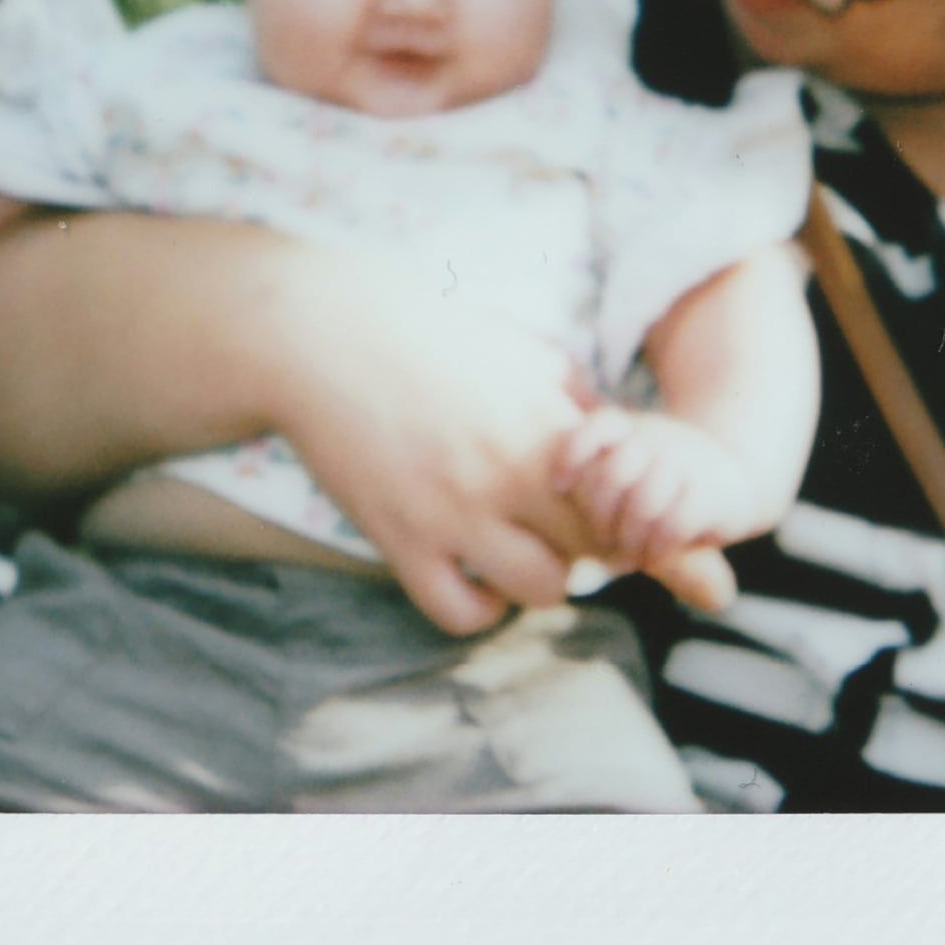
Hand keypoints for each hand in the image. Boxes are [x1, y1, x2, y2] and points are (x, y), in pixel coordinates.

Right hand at [274, 269, 605, 637]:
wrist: (327, 339)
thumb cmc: (424, 332)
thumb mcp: (514, 343)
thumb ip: (569, 387)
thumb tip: (606, 427)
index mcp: (540, 421)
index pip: (618, 495)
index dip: (616, 505)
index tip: (595, 501)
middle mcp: (507, 474)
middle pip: (591, 545)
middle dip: (587, 545)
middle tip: (562, 532)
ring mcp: (453, 514)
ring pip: (541, 589)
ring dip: (540, 578)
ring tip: (521, 554)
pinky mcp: (401, 542)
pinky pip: (461, 613)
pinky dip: (479, 608)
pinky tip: (475, 577)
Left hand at [552, 407, 756, 575]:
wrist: (733, 480)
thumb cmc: (662, 482)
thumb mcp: (630, 466)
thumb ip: (595, 476)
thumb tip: (555, 491)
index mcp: (632, 430)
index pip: (596, 427)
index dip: (572, 455)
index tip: (560, 486)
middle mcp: (658, 440)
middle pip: (613, 473)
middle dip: (599, 516)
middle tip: (601, 541)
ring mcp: (688, 465)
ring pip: (644, 503)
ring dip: (629, 539)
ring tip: (628, 557)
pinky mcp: (713, 496)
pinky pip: (675, 524)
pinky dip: (658, 547)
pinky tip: (655, 558)